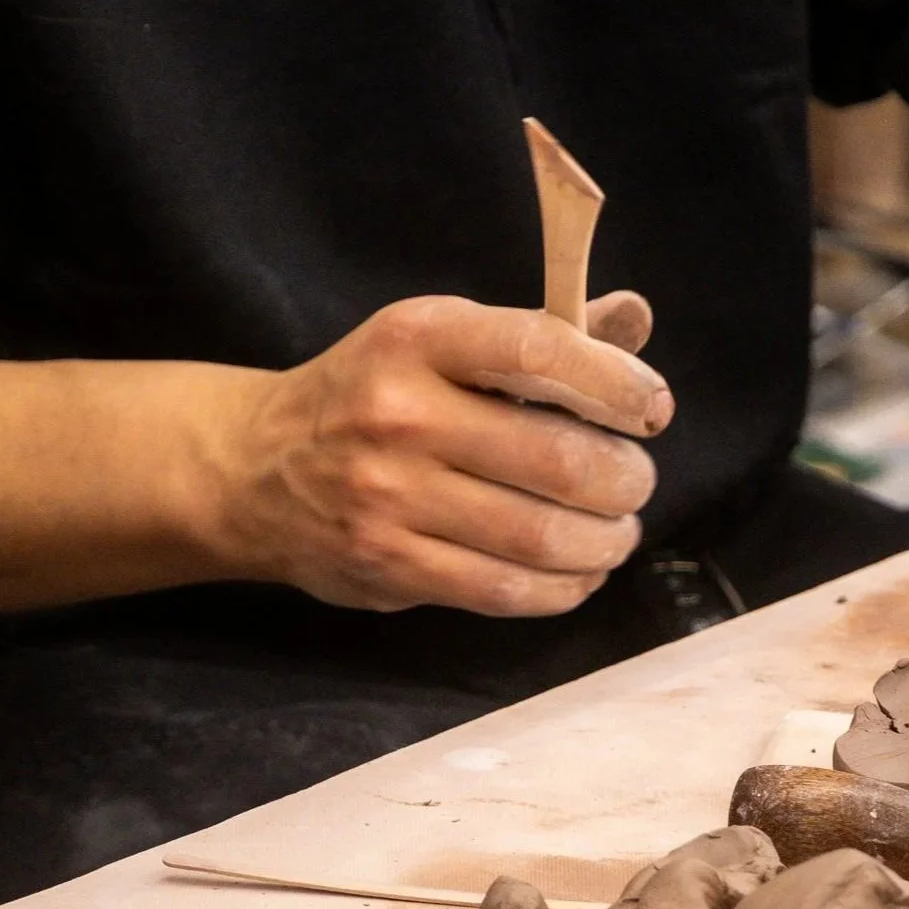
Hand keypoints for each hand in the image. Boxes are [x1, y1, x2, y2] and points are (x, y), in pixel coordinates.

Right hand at [215, 291, 671, 616]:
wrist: (255, 468)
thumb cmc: (374, 395)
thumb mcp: (441, 340)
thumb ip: (542, 333)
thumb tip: (633, 318)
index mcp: (419, 337)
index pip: (540, 350)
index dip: (617, 383)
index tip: (653, 410)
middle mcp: (400, 414)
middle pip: (558, 459)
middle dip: (624, 479)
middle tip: (635, 482)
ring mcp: (389, 497)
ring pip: (541, 535)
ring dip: (605, 541)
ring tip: (617, 532)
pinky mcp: (389, 567)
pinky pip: (506, 590)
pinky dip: (564, 587)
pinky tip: (578, 572)